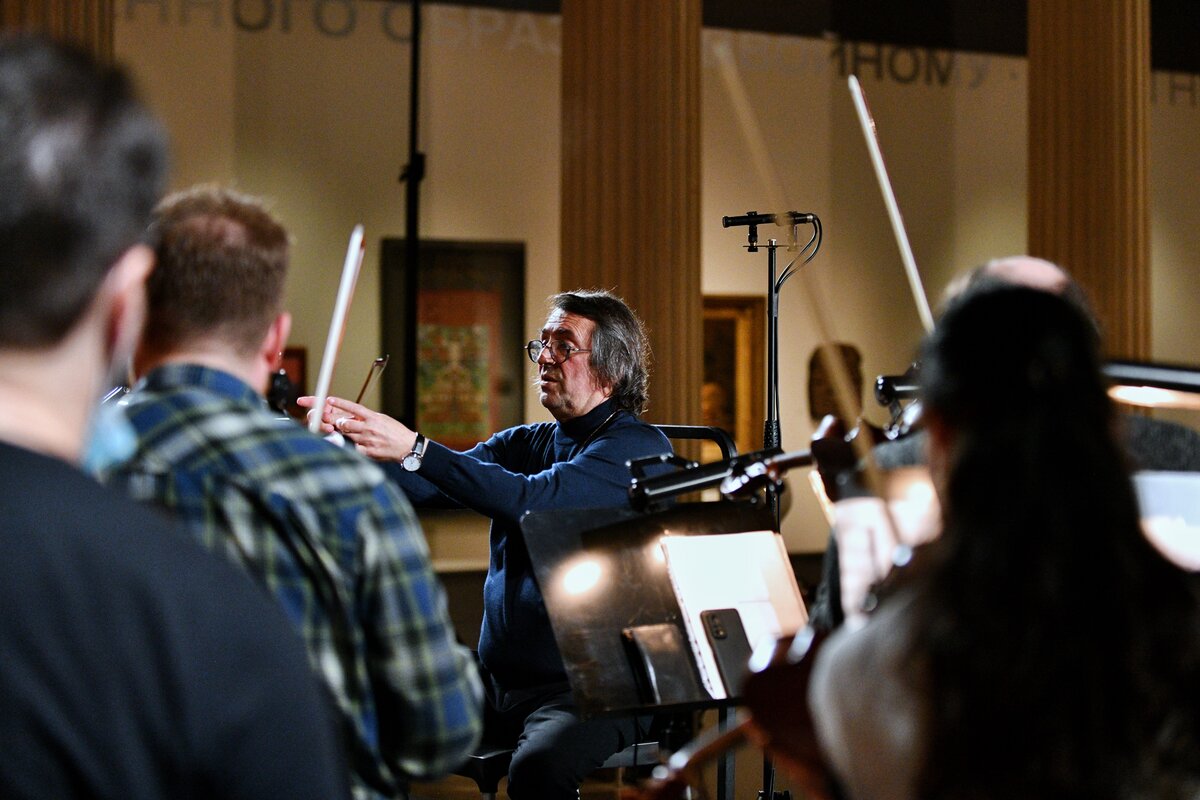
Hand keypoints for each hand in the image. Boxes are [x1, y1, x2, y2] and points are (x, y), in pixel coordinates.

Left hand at [295, 395, 416, 461]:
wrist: (407, 446)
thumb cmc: (394, 432)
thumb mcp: (382, 419)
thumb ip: (366, 418)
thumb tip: (351, 415)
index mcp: (373, 417)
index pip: (353, 407)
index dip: (340, 403)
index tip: (328, 400)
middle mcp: (369, 427)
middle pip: (345, 422)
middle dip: (335, 422)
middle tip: (330, 421)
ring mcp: (368, 439)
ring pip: (347, 435)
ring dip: (342, 434)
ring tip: (341, 433)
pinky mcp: (369, 451)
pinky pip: (353, 449)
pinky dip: (349, 447)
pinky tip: (350, 446)